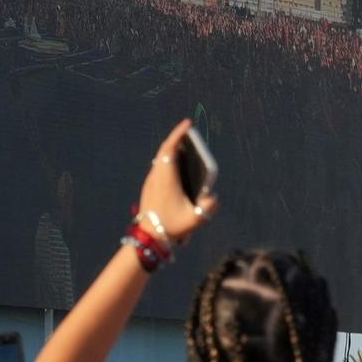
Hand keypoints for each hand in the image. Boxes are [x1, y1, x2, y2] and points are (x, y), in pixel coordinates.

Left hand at [137, 120, 219, 243]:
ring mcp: (151, 182)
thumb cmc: (172, 227)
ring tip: (186, 148)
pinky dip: (169, 161)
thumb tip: (212, 197)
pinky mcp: (150, 188)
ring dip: (172, 150)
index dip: (178, 134)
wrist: (149, 237)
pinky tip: (178, 167)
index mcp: (167, 178)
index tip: (188, 124)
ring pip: (160, 159)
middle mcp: (156, 176)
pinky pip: (159, 168)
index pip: (170, 148)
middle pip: (164, 150)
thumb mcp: (196, 220)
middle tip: (189, 133)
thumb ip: (208, 208)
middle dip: (177, 139)